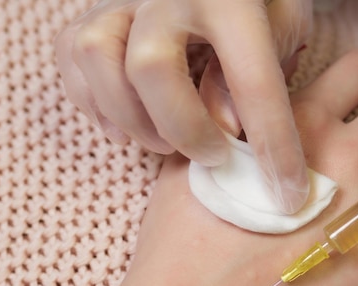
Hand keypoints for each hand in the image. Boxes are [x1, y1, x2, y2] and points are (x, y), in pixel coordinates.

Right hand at [55, 0, 312, 212]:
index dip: (273, 147)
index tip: (286, 194)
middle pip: (150, 67)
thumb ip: (259, 73)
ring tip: (164, 143)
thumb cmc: (262, 1)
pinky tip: (125, 123)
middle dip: (182, 129)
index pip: (252, 82)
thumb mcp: (283, 28)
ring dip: (129, 116)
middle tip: (213, 157)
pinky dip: (92, 99)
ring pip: (97, 55)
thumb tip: (224, 129)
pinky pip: (71, 52)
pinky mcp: (95, 8)